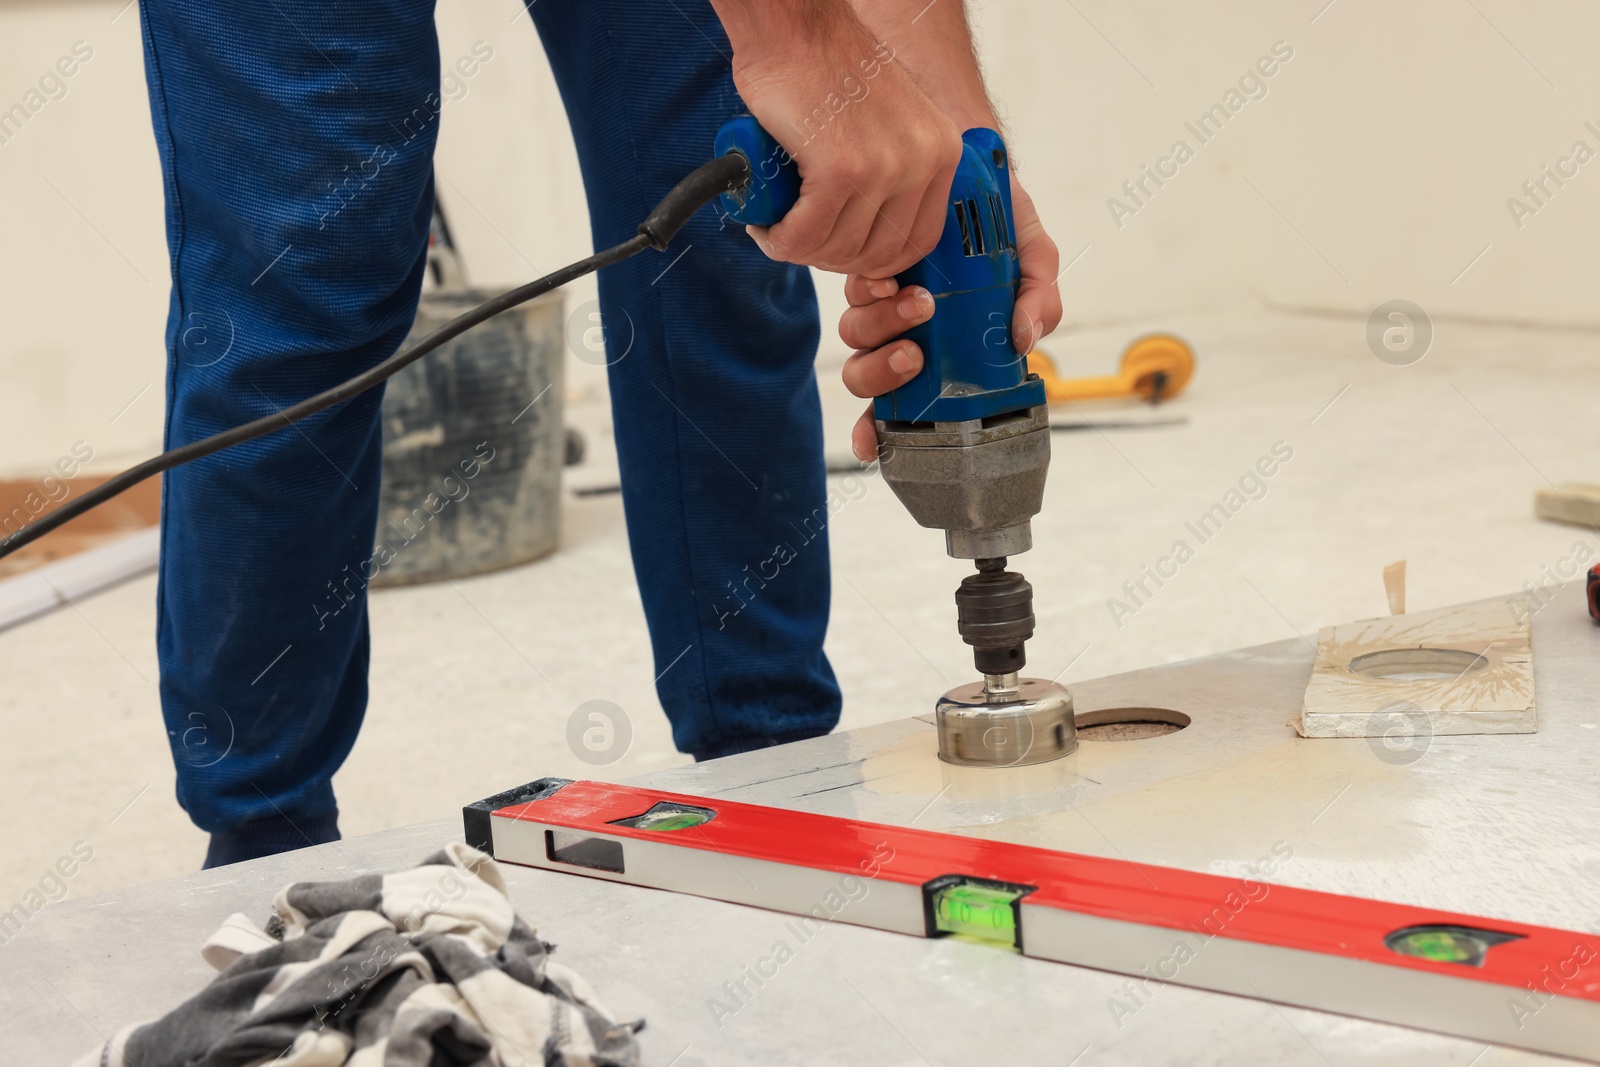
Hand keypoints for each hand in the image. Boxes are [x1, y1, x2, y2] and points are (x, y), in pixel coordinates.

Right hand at [731, 27, 962, 277]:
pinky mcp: (842, 168)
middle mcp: (923, 160)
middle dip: (834, 260)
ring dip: (800, 250)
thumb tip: (869, 232)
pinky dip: (781, 240)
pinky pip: (807, 234)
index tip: (842, 251)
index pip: (919, 241)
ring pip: (839, 249)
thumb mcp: (889, 124)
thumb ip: (893, 173)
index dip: (874, 259)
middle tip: (801, 241)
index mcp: (941, 151)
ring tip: (778, 229)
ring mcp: (885, 166)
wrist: (795, 27)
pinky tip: (766, 226)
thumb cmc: (825, 70)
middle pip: (880, 255)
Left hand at [839, 171, 1062, 460]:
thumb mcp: (1033, 256)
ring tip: (916, 303)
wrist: (973, 154)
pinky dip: (866, 292)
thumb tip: (1025, 341)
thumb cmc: (1001, 216)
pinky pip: (851, 290)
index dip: (881, 429)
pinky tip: (884, 280)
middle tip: (916, 354)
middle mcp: (900, 329)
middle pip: (869, 375)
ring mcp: (876, 298)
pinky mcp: (858, 263)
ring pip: (856, 336)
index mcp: (939, 347)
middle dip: (885, 373)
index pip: (903, 403)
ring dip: (880, 329)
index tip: (880, 438)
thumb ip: (1040, 298)